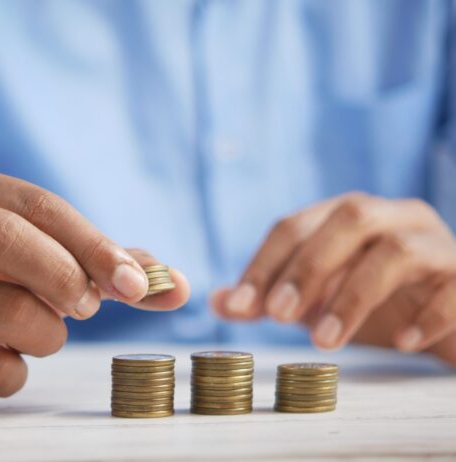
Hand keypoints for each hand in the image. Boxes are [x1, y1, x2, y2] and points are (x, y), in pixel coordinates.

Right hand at [0, 166, 189, 408]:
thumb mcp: (41, 251)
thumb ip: (106, 263)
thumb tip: (177, 286)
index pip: (39, 206)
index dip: (96, 245)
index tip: (137, 284)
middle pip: (5, 237)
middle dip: (67, 276)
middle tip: (87, 306)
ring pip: (6, 311)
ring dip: (49, 333)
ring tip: (40, 330)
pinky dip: (16, 371)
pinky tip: (1, 356)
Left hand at [211, 193, 455, 364]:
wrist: (446, 317)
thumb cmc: (374, 304)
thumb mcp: (316, 302)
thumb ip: (270, 298)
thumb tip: (218, 302)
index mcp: (346, 217)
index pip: (295, 225)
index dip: (264, 263)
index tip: (239, 307)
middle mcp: (390, 216)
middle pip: (348, 219)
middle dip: (308, 267)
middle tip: (277, 315)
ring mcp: (434, 241)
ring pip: (396, 250)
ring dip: (354, 296)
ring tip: (324, 341)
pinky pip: (451, 285)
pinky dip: (425, 314)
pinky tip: (401, 343)